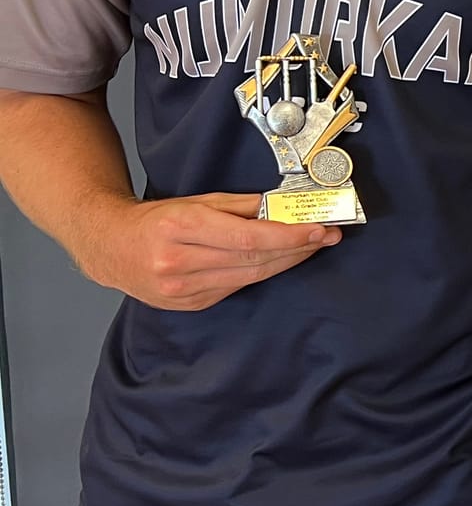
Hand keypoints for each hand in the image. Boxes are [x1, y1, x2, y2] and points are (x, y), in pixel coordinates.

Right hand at [79, 192, 338, 309]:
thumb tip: (285, 208)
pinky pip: (234, 288)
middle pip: (254, 260)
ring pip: (249, 277)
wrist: (110, 247)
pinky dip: (260, 274)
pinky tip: (277, 262)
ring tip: (311, 247)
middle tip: (328, 236)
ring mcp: (182, 289)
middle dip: (297, 248)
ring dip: (286, 262)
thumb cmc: (155, 220)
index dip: (290, 237)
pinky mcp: (188, 304)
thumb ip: (242, 206)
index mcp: (181, 229)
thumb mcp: (197, 201)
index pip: (250, 238)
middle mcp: (179, 262)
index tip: (320, 230)